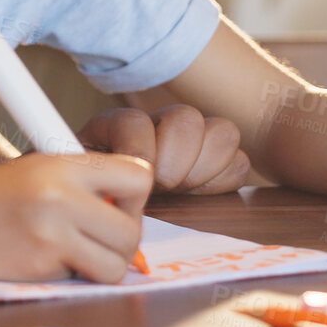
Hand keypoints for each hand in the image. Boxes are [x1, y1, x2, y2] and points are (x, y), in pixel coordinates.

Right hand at [0, 152, 151, 281]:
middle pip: (132, 231)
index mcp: (62, 164)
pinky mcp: (38, 266)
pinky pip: (81, 277)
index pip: (139, 176)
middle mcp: (60, 196)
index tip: (114, 204)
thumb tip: (129, 206)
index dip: (134, 197)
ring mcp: (50, 234)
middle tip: (96, 236)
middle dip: (121, 240)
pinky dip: (69, 273)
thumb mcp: (35, 166)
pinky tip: (41, 256)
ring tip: (74, 251)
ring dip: (102, 264)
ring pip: (116, 265)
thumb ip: (82, 180)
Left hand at [78, 104, 250, 193]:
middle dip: (176, 162)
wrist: (112, 208)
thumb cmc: (98, 199)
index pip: (135, 121)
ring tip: (181, 191)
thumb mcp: (86, 186)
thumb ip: (95, 179)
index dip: (139, 152)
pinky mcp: (217, 164)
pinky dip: (222, 182)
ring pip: (222, 132)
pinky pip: (240, 163)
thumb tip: (115, 187)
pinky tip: (197, 195)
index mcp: (117, 124)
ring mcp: (192, 140)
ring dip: (203, 170)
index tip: (137, 183)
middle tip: (164, 188)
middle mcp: (158, 123)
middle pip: (186, 118)